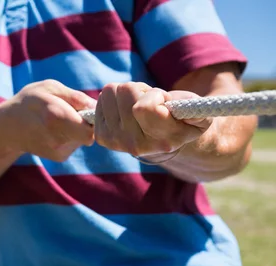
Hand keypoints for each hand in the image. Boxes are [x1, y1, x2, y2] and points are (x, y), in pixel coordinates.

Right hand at [0, 80, 95, 161]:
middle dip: (87, 122)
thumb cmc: (29, 101)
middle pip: (90, 133)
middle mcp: (57, 139)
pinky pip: (76, 143)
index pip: (91, 128)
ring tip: (59, 119)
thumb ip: (75, 97)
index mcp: (55, 117)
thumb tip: (97, 105)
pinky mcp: (59, 157)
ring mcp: (58, 151)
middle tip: (73, 111)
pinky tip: (56, 129)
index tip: (86, 108)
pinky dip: (71, 135)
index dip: (94, 117)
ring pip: (84, 138)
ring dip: (78, 128)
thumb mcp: (49, 88)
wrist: (6, 128)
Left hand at [94, 83, 212, 158]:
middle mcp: (136, 145)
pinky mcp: (102, 137)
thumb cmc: (184, 119)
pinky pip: (99, 102)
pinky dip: (112, 99)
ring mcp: (116, 142)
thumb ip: (195, 108)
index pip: (143, 107)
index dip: (154, 95)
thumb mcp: (198, 113)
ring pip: (110, 92)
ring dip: (125, 92)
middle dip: (140, 88)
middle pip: (125, 92)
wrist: (165, 141)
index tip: (163, 100)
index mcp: (163, 139)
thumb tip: (171, 105)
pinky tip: (123, 110)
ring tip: (138, 105)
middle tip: (150, 101)